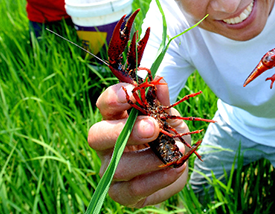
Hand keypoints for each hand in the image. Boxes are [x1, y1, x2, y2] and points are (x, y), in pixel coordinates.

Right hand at [87, 79, 188, 206]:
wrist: (177, 165)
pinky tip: (176, 169)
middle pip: (97, 135)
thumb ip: (162, 102)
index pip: (105, 104)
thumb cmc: (166, 135)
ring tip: (176, 152)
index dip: (115, 97)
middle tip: (153, 128)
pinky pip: (133, 189)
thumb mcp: (168, 116)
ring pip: (118, 166)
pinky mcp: (121, 193)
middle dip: (125, 131)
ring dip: (151, 158)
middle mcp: (106, 144)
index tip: (134, 91)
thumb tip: (159, 83)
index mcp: (115, 118)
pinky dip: (158, 178)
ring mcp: (110, 169)